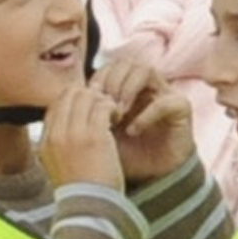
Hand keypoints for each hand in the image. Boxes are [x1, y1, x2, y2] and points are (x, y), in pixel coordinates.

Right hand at [39, 84, 123, 190]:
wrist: (91, 209)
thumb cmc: (82, 190)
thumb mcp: (59, 166)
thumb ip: (60, 144)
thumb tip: (70, 123)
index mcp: (45, 143)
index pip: (55, 105)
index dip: (74, 100)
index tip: (88, 108)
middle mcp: (56, 136)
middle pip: (69, 95)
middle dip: (89, 95)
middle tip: (103, 107)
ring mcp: (74, 135)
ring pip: (86, 96)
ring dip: (102, 100)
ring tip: (111, 113)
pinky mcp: (94, 137)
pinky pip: (102, 106)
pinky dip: (112, 107)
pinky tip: (117, 118)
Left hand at [93, 54, 193, 183]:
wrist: (154, 176)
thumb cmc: (125, 155)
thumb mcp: (100, 136)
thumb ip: (85, 119)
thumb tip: (56, 107)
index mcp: (126, 87)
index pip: (109, 67)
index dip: (96, 80)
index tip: (84, 102)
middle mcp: (146, 85)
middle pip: (126, 62)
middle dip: (110, 83)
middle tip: (100, 106)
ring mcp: (164, 92)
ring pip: (145, 70)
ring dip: (127, 90)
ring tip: (117, 115)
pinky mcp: (181, 107)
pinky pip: (163, 100)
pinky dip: (145, 115)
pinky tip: (132, 131)